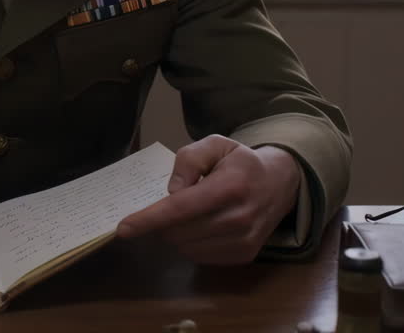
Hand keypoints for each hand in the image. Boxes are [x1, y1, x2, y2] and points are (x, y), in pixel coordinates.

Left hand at [115, 135, 300, 263]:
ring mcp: (244, 241)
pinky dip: (191, 243)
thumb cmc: (240, 162)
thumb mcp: (215, 144)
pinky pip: (200, 257)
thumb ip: (189, 159)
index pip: (181, 208)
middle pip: (179, 231)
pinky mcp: (244, 256)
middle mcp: (239, 218)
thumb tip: (172, 192)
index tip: (124, 228)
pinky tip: (203, 225)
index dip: (149, 219)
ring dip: (176, 233)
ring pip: (187, 247)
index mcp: (230, 186)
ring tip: (193, 212)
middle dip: (164, 221)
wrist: (279, 184)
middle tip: (175, 202)